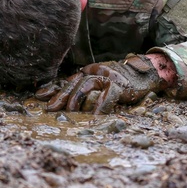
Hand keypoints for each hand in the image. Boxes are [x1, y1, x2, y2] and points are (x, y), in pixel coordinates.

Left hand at [35, 55, 169, 114]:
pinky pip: (108, 94)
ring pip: (87, 84)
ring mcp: (109, 76)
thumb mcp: (100, 84)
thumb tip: (63, 103)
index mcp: (90, 72)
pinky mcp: (121, 84)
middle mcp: (97, 71)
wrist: (147, 74)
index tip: (39, 97)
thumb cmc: (122, 83)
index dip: (54, 88)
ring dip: (77, 98)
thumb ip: (84, 90)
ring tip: (71, 112)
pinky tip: (95, 116)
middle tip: (51, 108)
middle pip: (75, 82)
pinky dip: (101, 105)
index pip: (68, 80)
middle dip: (62, 96)